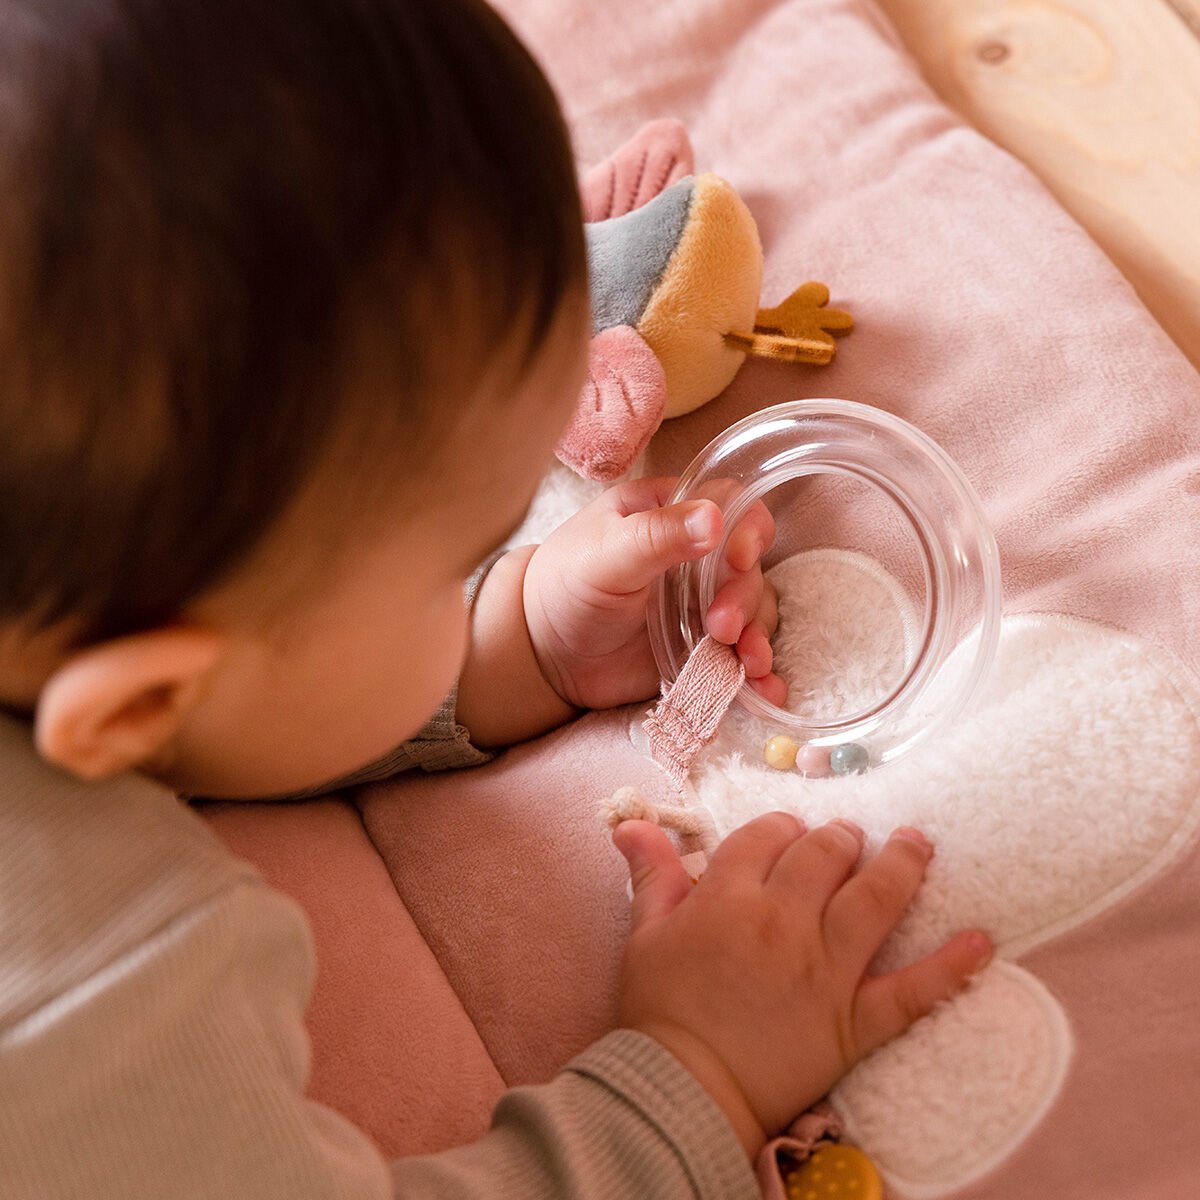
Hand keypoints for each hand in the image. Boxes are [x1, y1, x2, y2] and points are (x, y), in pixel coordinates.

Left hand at [523, 476, 785, 710]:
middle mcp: (695, 556)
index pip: (731, 506)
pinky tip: (766, 693)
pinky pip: (741, 658)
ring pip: (753, 614)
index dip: (747, 530)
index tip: (738, 558)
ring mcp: (702, 604)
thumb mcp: (605, 553)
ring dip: (759, 638)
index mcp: (670, 514)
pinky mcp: (701, 648)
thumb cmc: (564, 586)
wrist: (542, 654)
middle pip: (748, 568)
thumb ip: (656, 535)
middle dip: (744, 599)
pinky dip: (759, 676)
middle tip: (719, 626)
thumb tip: (714, 518)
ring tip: (749, 663)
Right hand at [613, 814, 992, 1157]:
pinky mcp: (855, 1020)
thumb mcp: (644, 934)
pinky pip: (914, 991)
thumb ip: (652, 873)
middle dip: (840, 838)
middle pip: (826, 854)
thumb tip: (633, 823)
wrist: (681, 1091)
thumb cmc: (658, 1011)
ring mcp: (826, 969)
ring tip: (917, 844)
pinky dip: (952, 966)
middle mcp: (784, 921)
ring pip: (876, 899)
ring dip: (902, 864)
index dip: (781, 827)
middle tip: (847, 838)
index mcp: (729, 897)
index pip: (769, 835)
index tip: (787, 834)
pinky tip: (983, 941)